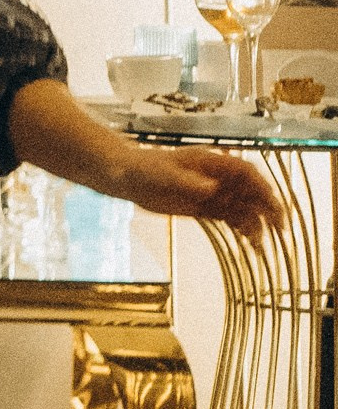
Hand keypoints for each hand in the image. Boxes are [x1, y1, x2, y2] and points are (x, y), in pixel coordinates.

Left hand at [112, 145, 283, 246]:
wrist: (128, 178)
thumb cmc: (146, 169)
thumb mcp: (165, 174)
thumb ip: (188, 182)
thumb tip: (213, 188)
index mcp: (214, 163)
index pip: (247, 173)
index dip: (262, 187)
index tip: (272, 203)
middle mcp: (220, 178)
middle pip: (253, 192)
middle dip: (268, 209)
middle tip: (280, 229)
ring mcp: (215, 193)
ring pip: (245, 208)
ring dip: (257, 224)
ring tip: (260, 245)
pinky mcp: (207, 208)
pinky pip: (232, 219)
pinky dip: (243, 230)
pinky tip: (251, 244)